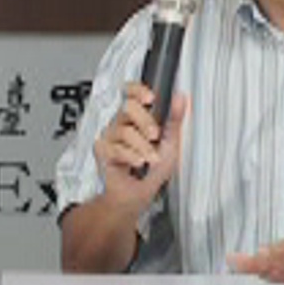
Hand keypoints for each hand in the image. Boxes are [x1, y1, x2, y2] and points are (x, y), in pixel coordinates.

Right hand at [92, 82, 189, 210]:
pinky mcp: (102, 150)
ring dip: (142, 147)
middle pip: (127, 107)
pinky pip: (116, 148)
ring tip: (151, 158)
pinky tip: (138, 163)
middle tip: (155, 135)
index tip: (150, 98)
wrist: (138, 194)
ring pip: (124, 130)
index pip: (131, 92)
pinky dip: (131, 157)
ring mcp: (111, 136)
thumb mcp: (171, 143)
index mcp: (137, 117)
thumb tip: (180, 98)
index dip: (138, 90)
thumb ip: (174, 120)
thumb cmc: (152, 170)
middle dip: (145, 122)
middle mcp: (122, 123)